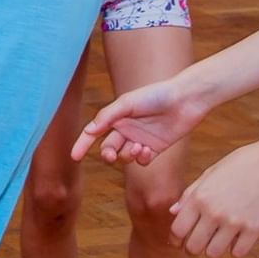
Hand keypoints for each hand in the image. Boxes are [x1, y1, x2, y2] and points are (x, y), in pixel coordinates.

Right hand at [71, 73, 213, 165]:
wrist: (185, 99)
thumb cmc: (155, 95)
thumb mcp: (127, 103)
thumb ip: (107, 116)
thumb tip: (89, 131)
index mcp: (116, 117)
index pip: (94, 133)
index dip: (82, 144)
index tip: (73, 156)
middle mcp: (126, 130)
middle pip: (108, 149)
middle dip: (108, 154)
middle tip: (111, 156)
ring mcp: (140, 140)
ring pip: (125, 157)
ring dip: (129, 155)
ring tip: (140, 147)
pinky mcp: (155, 149)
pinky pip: (142, 162)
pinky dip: (142, 159)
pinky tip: (147, 150)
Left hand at [170, 139, 258, 257]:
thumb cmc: (240, 165)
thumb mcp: (209, 174)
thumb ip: (190, 195)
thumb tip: (173, 212)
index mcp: (199, 197)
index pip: (177, 230)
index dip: (176, 238)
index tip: (180, 240)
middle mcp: (213, 212)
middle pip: (193, 247)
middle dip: (193, 248)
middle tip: (200, 242)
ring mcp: (234, 222)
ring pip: (213, 254)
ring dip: (214, 251)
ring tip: (218, 242)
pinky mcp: (255, 229)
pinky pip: (238, 253)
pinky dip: (236, 250)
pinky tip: (238, 239)